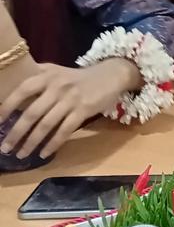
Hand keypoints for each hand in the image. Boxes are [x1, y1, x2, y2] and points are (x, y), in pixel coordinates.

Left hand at [0, 59, 140, 158]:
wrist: (110, 75)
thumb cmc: (77, 77)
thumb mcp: (56, 71)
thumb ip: (36, 78)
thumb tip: (7, 91)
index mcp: (48, 75)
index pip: (23, 90)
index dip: (8, 105)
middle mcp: (58, 86)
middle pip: (32, 112)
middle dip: (16, 132)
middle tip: (4, 148)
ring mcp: (72, 99)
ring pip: (47, 124)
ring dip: (31, 142)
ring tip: (20, 154)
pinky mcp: (84, 110)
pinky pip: (65, 130)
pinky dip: (53, 144)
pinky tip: (44, 153)